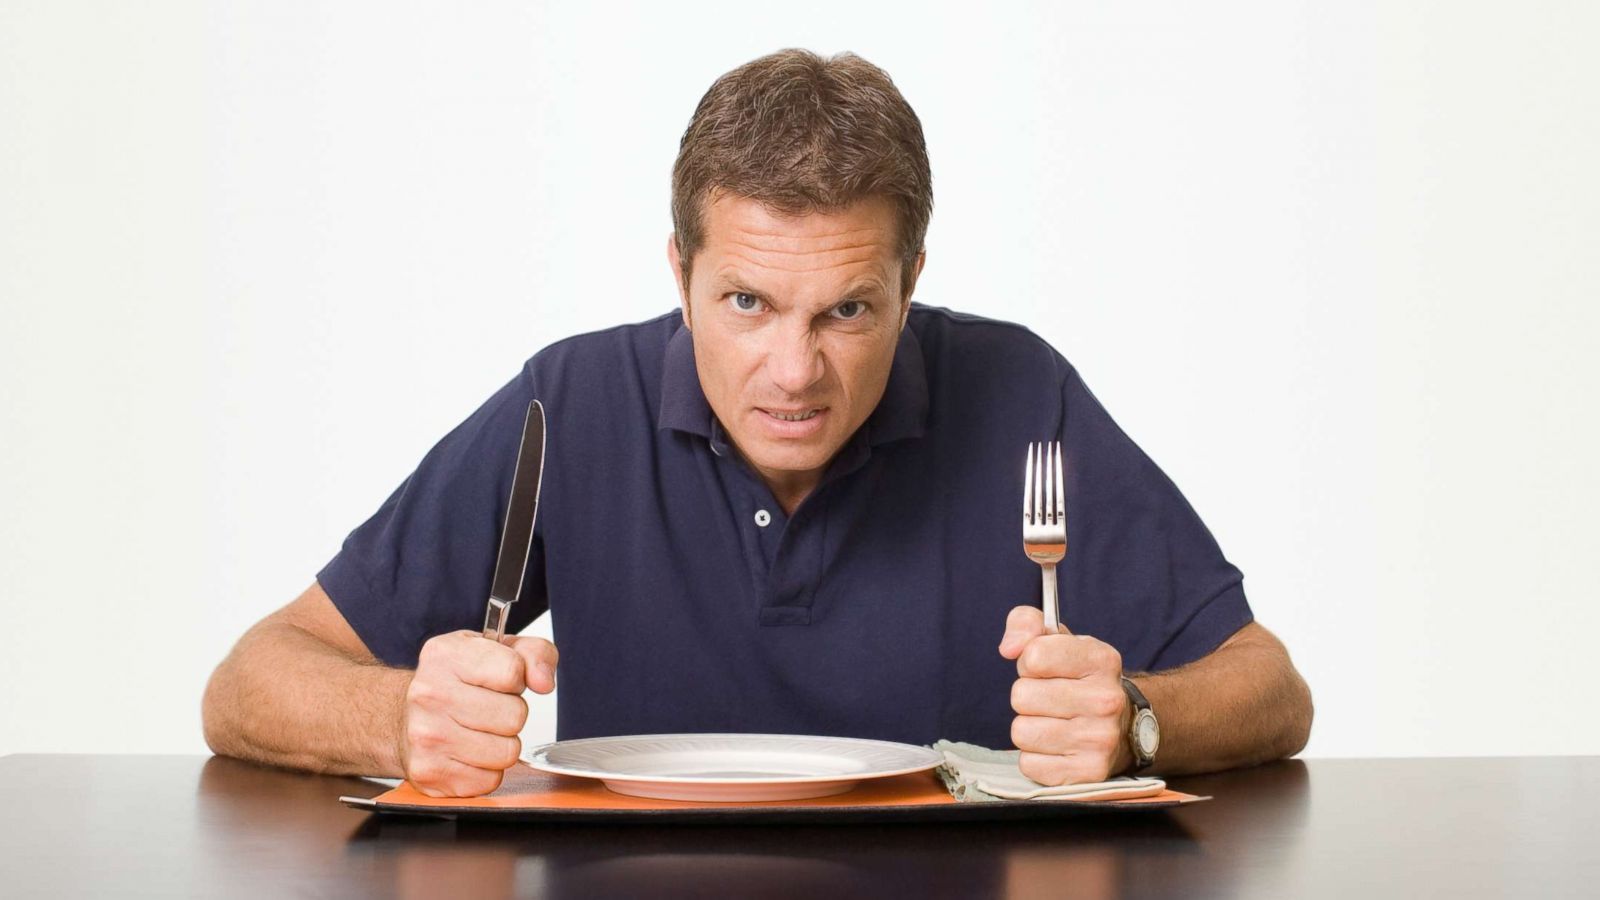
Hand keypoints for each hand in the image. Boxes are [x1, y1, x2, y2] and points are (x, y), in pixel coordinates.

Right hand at [399, 630, 558, 796]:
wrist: (400, 718)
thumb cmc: (454, 683)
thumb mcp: (495, 650)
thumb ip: (534, 653)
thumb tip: (544, 681)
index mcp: (445, 656)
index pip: (512, 671)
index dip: (518, 678)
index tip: (502, 681)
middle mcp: (430, 694)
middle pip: (514, 716)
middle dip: (511, 714)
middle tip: (489, 709)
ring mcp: (426, 737)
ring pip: (507, 752)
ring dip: (502, 744)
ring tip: (478, 731)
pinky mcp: (429, 774)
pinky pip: (490, 780)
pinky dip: (486, 770)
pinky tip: (467, 753)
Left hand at [997, 606, 1131, 784]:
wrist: (1124, 728)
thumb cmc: (1080, 680)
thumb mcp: (1059, 640)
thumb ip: (1026, 624)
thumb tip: (1009, 647)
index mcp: (1102, 660)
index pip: (1034, 656)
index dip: (1029, 662)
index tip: (1044, 668)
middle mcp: (1106, 700)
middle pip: (1022, 695)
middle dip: (1028, 696)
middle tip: (1051, 699)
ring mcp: (1100, 740)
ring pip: (1021, 732)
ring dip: (1030, 727)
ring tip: (1055, 722)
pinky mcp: (1088, 774)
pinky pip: (1029, 764)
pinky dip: (1036, 757)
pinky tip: (1058, 747)